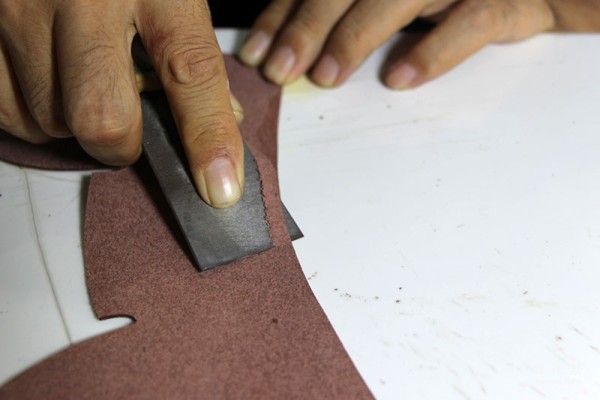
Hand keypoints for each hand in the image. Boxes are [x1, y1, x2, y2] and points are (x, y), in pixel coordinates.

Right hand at [0, 0, 243, 207]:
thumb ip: (192, 50)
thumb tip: (222, 118)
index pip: (191, 73)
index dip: (209, 138)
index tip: (221, 188)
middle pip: (102, 118)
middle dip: (122, 143)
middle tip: (130, 129)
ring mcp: (19, 8)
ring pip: (51, 120)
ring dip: (75, 125)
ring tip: (83, 86)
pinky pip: (7, 110)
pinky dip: (34, 115)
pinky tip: (48, 84)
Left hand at [239, 0, 599, 88]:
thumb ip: (360, 8)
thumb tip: (299, 41)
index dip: (284, 10)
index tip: (255, 50)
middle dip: (307, 24)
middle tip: (277, 68)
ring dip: (357, 35)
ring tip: (325, 78)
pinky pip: (474, 19)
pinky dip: (435, 49)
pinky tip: (402, 79)